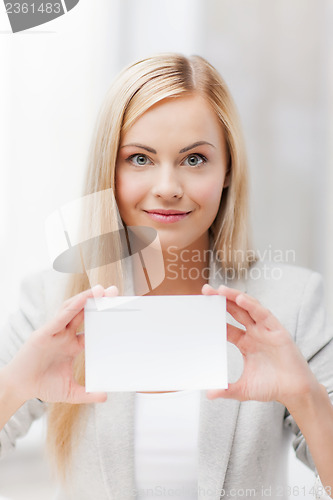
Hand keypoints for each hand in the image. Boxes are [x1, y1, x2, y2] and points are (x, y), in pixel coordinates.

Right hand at [4, 284, 118, 404]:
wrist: (19, 388)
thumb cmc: (42, 386)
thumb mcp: (70, 391)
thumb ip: (87, 393)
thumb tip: (105, 397)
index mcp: (73, 345)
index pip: (92, 328)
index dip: (104, 319)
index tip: (119, 311)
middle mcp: (65, 335)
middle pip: (85, 313)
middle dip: (98, 301)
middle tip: (115, 291)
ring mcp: (55, 332)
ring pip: (73, 309)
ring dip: (86, 298)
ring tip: (101, 289)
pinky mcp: (45, 333)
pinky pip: (61, 316)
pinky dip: (73, 306)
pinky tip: (84, 298)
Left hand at [202, 284, 318, 405]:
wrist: (295, 392)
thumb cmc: (272, 387)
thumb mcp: (244, 389)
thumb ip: (227, 389)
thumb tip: (209, 394)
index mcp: (245, 342)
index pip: (226, 325)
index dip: (215, 316)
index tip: (201, 309)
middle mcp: (254, 333)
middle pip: (235, 311)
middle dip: (221, 299)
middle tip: (206, 290)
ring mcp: (265, 330)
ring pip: (248, 308)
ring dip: (235, 297)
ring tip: (221, 289)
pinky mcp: (277, 331)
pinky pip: (263, 314)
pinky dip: (252, 305)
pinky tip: (240, 298)